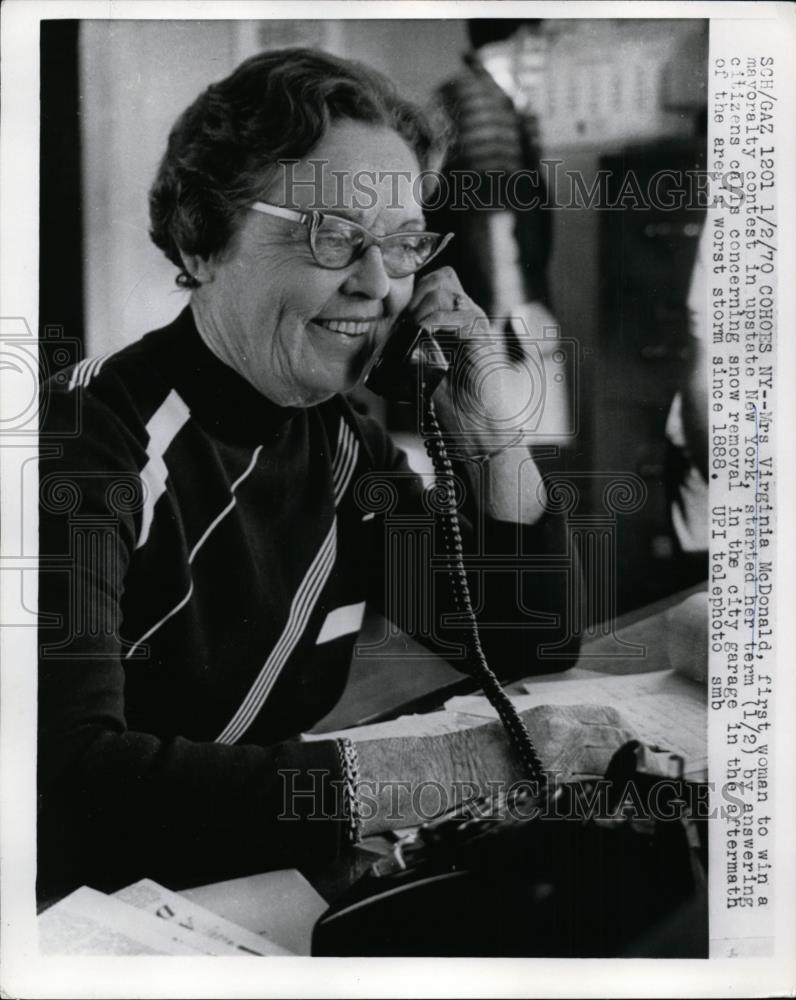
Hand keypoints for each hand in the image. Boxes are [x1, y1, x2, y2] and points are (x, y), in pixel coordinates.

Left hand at [408, 267, 537, 457]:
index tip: (396, 318)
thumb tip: (388, 336)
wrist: (478, 427)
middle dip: (416, 294)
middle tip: (404, 322)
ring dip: (422, 305)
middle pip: (441, 277)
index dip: (412, 294)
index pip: (432, 284)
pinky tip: (422, 334)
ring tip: (412, 329)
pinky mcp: (482, 336)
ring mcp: (477, 324)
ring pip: (447, 288)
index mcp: (454, 322)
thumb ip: (410, 349)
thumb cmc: (452, 404)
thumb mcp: (422, 370)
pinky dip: (435, 319)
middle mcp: (468, 317)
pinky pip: (458, 313)